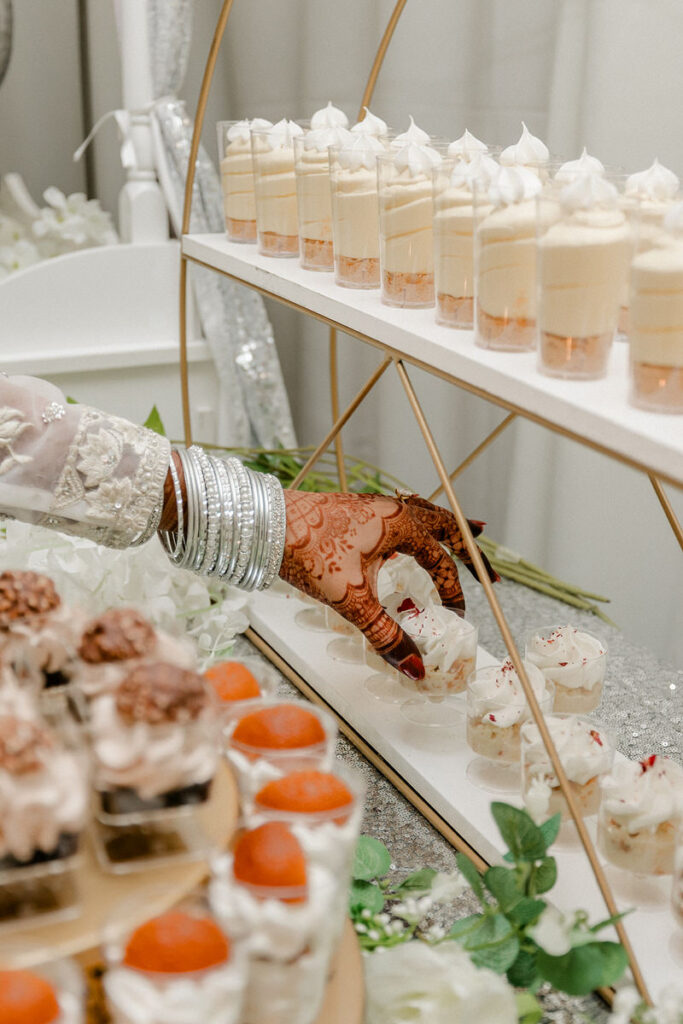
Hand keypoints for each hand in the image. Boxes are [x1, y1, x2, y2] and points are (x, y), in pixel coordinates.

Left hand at [280, 491, 497, 680]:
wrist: (264, 523)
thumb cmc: (308, 552)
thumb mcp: (351, 600)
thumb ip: (385, 634)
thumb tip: (414, 669)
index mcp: (401, 526)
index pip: (442, 562)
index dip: (453, 592)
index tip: (456, 616)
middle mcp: (393, 511)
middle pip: (445, 524)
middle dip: (469, 546)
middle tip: (489, 564)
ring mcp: (374, 507)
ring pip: (423, 513)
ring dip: (446, 526)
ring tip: (468, 530)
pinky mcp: (355, 511)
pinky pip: (402, 512)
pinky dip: (419, 521)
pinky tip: (411, 530)